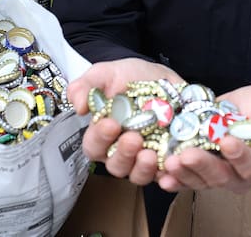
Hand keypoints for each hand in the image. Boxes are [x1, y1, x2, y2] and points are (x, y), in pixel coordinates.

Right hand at [68, 59, 183, 185]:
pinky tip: (171, 167)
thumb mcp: (105, 74)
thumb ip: (85, 87)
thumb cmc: (130, 78)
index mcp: (103, 134)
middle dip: (123, 154)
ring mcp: (145, 157)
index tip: (110, 123)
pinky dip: (169, 176)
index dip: (100, 139)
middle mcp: (122, 150)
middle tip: (133, 138)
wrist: (163, 77)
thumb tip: (79, 107)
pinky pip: (168, 175)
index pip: (94, 146)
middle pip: (116, 166)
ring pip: (139, 175)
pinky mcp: (168, 160)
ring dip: (143, 168)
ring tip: (150, 154)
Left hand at [157, 84, 250, 193]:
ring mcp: (218, 175)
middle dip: (203, 165)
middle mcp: (240, 178)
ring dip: (183, 173)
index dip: (239, 156)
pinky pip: (186, 178)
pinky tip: (160, 174)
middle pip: (221, 177)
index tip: (227, 141)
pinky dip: (173, 177)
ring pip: (200, 180)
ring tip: (169, 163)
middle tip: (187, 154)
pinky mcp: (200, 169)